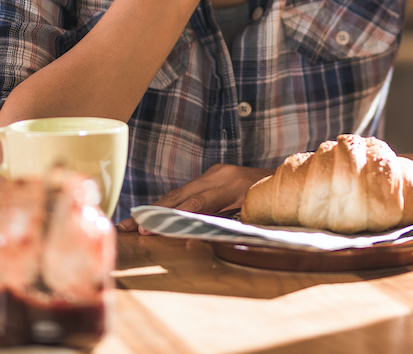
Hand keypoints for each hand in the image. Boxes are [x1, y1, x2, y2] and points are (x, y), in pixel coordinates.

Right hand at [117, 163, 274, 232]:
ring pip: (179, 192)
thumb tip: (191, 240)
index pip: (196, 202)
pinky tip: (149, 215)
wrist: (283, 179)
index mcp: (230, 184)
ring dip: (154, 209)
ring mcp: (214, 173)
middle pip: (180, 195)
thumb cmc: (270, 202)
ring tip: (130, 223)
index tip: (151, 228)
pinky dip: (167, 204)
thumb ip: (224, 226)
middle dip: (153, 212)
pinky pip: (185, 191)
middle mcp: (219, 175)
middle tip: (129, 227)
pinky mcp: (211, 175)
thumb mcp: (252, 216)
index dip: (173, 216)